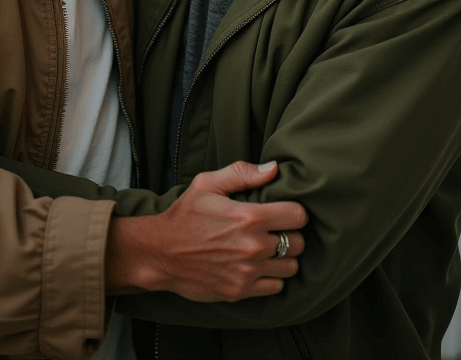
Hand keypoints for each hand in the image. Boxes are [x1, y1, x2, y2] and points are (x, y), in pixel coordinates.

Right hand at [106, 161, 306, 301]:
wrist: (161, 252)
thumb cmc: (185, 215)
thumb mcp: (208, 184)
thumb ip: (242, 173)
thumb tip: (273, 169)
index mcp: (250, 216)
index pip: (298, 216)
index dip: (294, 211)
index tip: (284, 211)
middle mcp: (254, 246)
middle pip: (299, 243)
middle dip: (291, 234)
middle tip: (276, 231)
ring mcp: (248, 271)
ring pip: (291, 267)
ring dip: (283, 257)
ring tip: (268, 249)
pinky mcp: (241, 291)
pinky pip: (276, 287)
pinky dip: (272, 277)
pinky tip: (258, 266)